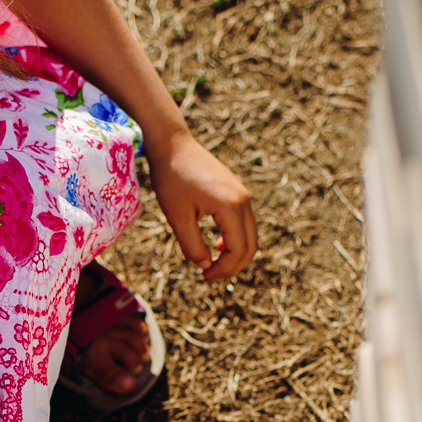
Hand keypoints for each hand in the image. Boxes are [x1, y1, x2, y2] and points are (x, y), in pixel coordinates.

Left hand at [148, 134, 257, 281]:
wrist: (173, 145)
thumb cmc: (171, 180)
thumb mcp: (178, 218)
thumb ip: (192, 246)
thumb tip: (205, 266)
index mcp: (230, 207)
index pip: (238, 251)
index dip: (223, 270)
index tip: (204, 276)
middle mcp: (243, 201)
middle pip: (251, 246)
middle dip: (232, 266)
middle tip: (209, 275)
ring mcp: (243, 194)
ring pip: (251, 235)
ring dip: (235, 254)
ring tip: (213, 264)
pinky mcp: (237, 191)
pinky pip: (245, 223)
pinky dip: (236, 239)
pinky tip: (217, 244)